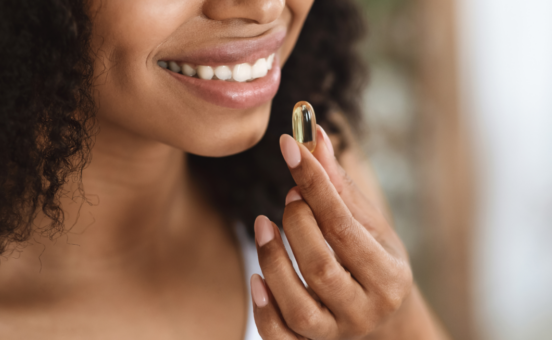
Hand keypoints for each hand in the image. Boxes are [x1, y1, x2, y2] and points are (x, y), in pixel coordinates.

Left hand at [250, 126, 413, 339]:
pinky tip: (256, 279)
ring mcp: (338, 332)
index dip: (314, 183)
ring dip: (272, 259)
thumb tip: (313, 135)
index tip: (289, 145)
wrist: (384, 319)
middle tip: (289, 196)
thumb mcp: (367, 224)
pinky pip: (281, 337)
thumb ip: (338, 185)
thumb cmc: (373, 260)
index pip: (343, 225)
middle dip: (296, 223)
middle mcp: (365, 309)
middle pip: (321, 266)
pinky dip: (263, 310)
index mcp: (388, 275)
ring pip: (298, 305)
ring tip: (263, 225)